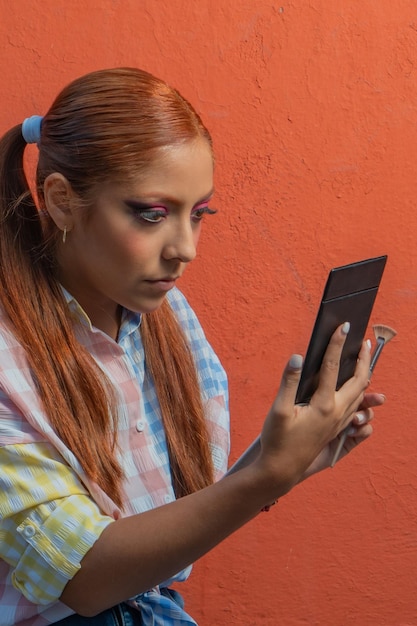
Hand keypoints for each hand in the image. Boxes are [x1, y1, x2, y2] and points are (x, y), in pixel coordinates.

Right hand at [254, 323, 371, 498]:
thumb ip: (289, 382)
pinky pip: (356, 408)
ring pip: (361, 395)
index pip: (333, 367)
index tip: (343, 326)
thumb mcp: (279, 410)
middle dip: (364, 359)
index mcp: (324, 405)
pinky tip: (357, 392)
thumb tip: (298, 357)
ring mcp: (338, 422)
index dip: (337, 344)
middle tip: (365, 342)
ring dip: (365, 376)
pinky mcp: (335, 429)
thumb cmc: (277, 440)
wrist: (281, 470)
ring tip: (364, 362)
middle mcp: (337, 413)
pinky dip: (361, 394)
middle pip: (359, 381)